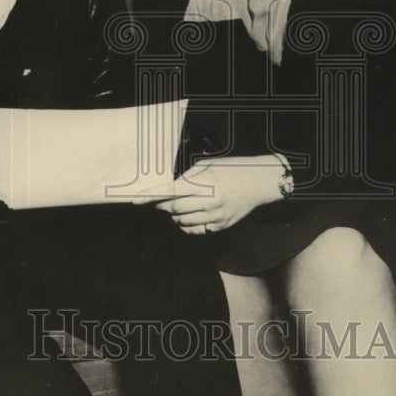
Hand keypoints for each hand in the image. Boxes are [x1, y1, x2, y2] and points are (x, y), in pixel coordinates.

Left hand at [145, 156, 287, 235]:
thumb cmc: (233, 169)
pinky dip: (187, 224)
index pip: (170, 192)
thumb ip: (188, 177)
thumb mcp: (209, 165)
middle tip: (159, 201)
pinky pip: (196, 230)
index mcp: (205, 183)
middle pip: (174, 209)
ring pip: (183, 222)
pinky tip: (189, 215)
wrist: (260, 183)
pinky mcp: (220, 226)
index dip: (150, 197)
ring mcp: (215, 217)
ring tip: (178, 205)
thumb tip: (170, 188)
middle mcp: (209, 202)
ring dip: (174, 215)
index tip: (136, 200)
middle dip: (162, 205)